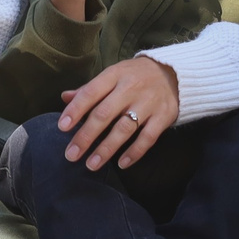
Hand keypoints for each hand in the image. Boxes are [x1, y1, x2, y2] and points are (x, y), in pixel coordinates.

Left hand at [57, 56, 178, 169]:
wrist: (176, 73)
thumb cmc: (136, 76)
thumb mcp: (113, 75)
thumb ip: (90, 89)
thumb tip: (64, 97)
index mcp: (115, 75)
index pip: (91, 92)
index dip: (76, 110)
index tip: (62, 127)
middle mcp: (131, 88)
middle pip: (104, 114)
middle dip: (86, 136)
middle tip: (71, 155)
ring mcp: (148, 103)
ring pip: (124, 129)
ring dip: (106, 149)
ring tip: (91, 164)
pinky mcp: (164, 116)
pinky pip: (148, 138)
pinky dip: (135, 152)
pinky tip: (121, 163)